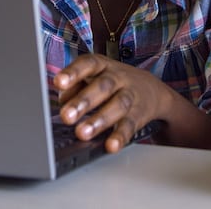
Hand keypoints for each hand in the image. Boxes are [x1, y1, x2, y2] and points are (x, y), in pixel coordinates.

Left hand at [53, 53, 170, 152]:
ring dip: (99, 120)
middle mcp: (118, 77)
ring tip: (82, 133)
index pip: (88, 64)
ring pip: (118, 105)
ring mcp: (131, 95)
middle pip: (103, 86)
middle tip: (66, 116)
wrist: (152, 90)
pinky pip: (130, 125)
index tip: (59, 82)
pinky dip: (120, 136)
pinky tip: (110, 145)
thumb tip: (63, 100)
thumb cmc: (114, 83)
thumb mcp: (95, 77)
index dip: (73, 72)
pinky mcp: (139, 115)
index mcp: (103, 65)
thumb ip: (76, 86)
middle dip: (84, 101)